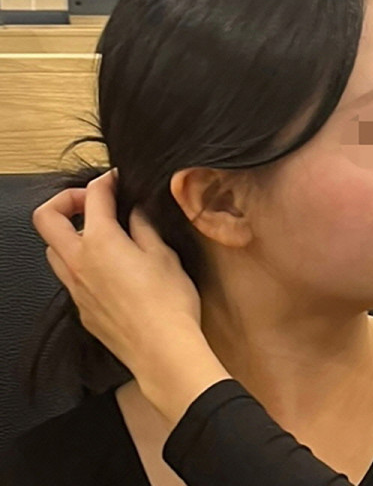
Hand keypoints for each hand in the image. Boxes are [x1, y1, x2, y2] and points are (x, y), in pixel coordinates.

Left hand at [31, 168, 202, 376]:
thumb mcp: (163, 254)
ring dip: (69, 234)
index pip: (94, 196)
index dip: (106, 180)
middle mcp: (79, 263)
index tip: (116, 179)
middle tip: (92, 202)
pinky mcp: (83, 310)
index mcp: (101, 242)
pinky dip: (81, 263)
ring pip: (53, 250)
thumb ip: (143, 227)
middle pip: (47, 219)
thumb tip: (135, 213)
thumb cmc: (168, 302)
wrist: (163, 350)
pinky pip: (70, 277)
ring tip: (101, 235)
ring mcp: (76, 289)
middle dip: (66, 200)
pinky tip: (111, 269)